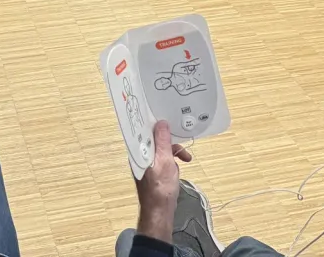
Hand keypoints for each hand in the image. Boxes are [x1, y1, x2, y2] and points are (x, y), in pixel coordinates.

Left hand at [135, 120, 193, 243]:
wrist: (160, 212)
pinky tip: (180, 165)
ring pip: (161, 148)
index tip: (161, 112)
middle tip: (180, 137)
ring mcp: (147, 163)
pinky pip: (164, 158)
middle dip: (168, 138)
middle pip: (153, 138)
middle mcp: (140, 155)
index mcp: (138, 151)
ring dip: (174, 150)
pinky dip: (173, 159)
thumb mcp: (165, 161)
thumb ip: (163, 141)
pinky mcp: (154, 170)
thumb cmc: (161, 188)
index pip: (141, 129)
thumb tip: (161, 123)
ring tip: (185, 157)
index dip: (151, 121)